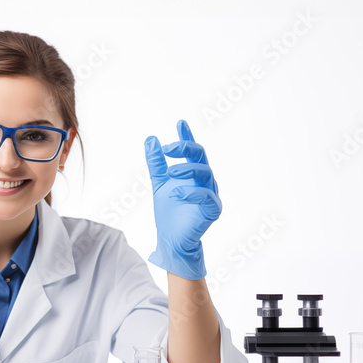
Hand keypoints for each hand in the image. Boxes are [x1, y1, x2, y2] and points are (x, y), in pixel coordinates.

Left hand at [144, 120, 220, 280]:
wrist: (171, 239)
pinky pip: (207, 197)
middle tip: (167, 148)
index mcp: (192, 174)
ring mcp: (210, 194)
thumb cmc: (169, 212)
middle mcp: (203, 181)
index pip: (191, 151)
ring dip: (187, 169)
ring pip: (205, 173)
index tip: (180, 123)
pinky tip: (176, 194)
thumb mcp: (158, 184)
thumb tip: (150, 139)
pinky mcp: (212, 210)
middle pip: (200, 157)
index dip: (186, 136)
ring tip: (170, 173)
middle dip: (186, 148)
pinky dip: (191, 193)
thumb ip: (156, 163)